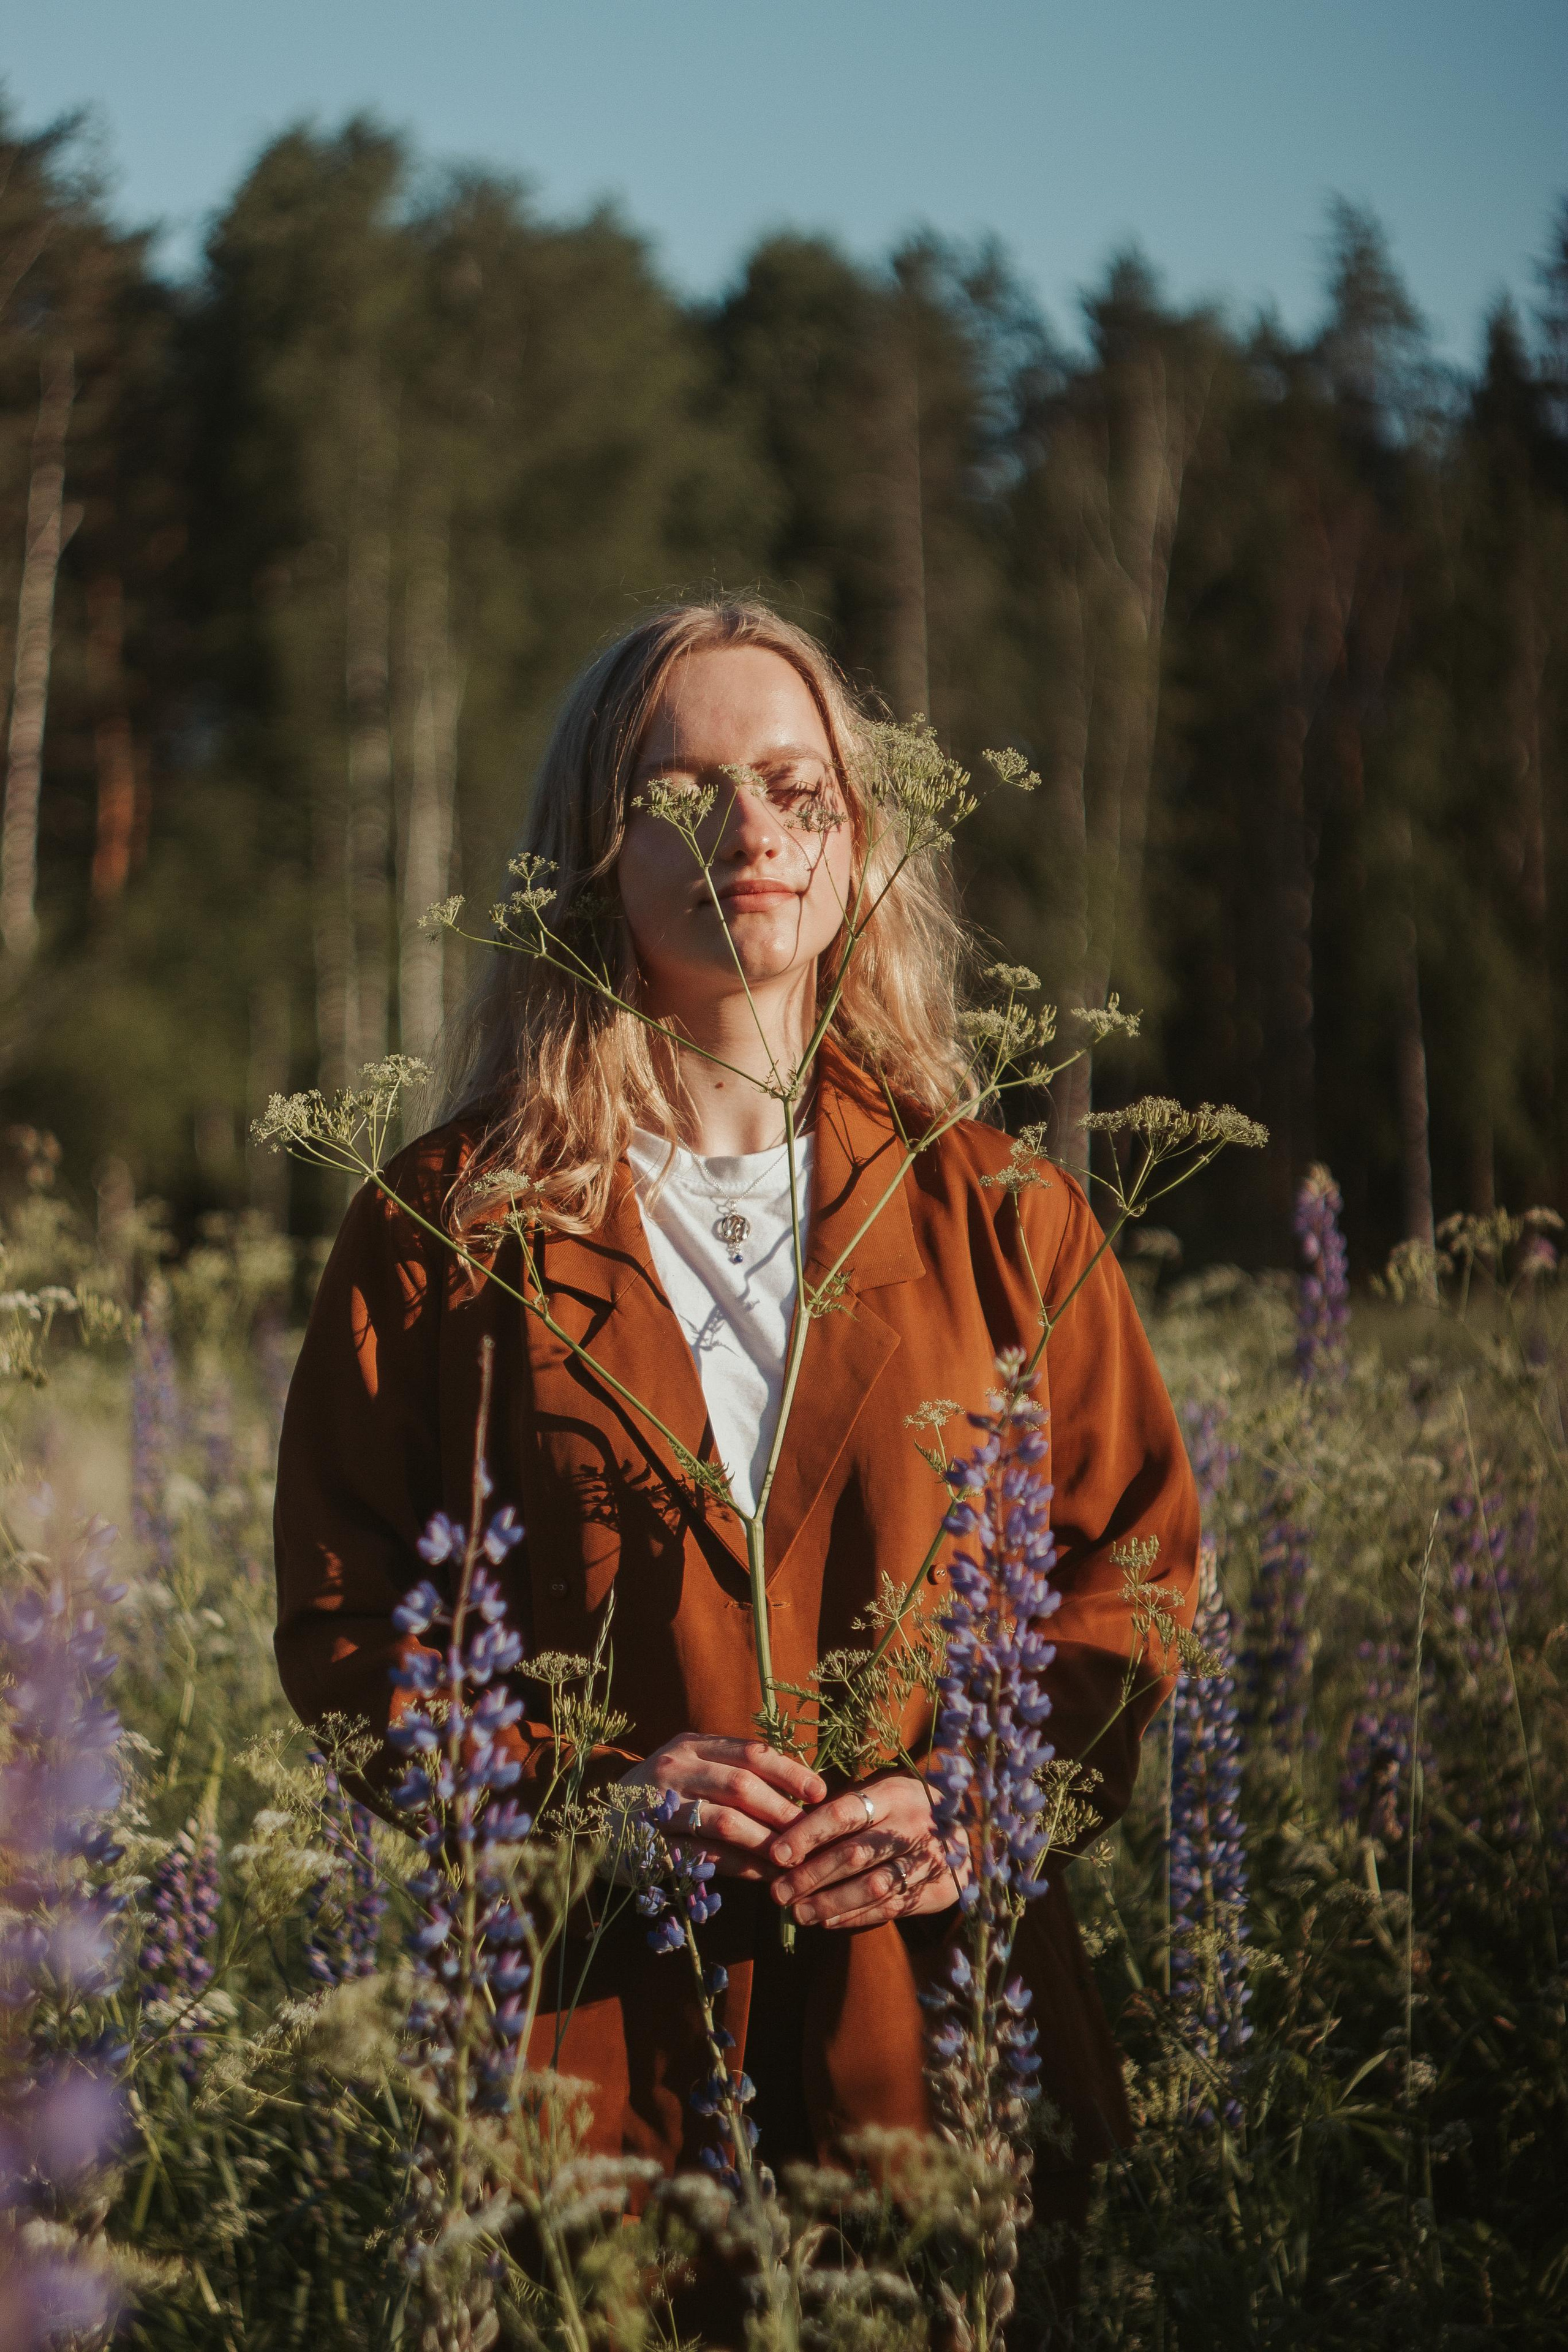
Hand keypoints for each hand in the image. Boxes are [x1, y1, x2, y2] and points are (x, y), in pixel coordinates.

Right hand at [618, 1735, 825, 1880]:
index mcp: (691, 1746)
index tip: (819, 1793)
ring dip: (765, 1842)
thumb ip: (731, 1772)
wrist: (593, 1822)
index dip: (789, 1772)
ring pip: (724, 1821)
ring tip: (792, 1859)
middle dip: (782, 1811)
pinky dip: (738, 1866)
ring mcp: (659, 1806)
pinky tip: (761, 1875)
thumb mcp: (690, 1769)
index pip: (750, 1752)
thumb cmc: (658, 1796)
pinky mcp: (649, 1844)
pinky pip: (703, 1856)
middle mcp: (674, 1768)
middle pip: (742, 1785)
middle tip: (811, 1835)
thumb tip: (796, 1793)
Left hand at [767, 1773, 959, 1929]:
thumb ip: (847, 1813)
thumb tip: (790, 1834)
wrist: (972, 1830)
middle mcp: (913, 1827)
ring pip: (873, 1886)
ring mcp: (929, 1861)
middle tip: (778, 1893)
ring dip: (830, 1903)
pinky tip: (829, 1921)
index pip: (844, 1813)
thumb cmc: (909, 1809)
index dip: (808, 1834)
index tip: (777, 1854)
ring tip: (798, 1913)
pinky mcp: (939, 1890)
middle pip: (856, 1855)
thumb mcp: (884, 1795)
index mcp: (894, 1795)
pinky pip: (891, 1907)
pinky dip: (856, 1916)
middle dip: (812, 1876)